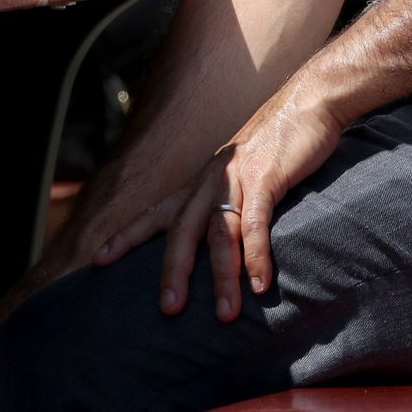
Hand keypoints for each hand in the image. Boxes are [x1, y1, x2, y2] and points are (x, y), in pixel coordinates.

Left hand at [94, 84, 342, 321]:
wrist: (311, 98)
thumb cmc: (281, 136)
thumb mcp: (245, 164)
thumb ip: (230, 193)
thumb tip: (224, 229)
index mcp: (205, 177)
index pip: (159, 209)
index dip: (129, 235)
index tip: (100, 259)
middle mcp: (214, 177)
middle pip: (182, 229)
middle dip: (173, 271)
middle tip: (168, 310)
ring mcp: (239, 176)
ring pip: (220, 233)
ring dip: (222, 276)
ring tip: (225, 313)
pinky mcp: (267, 177)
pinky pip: (256, 223)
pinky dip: (257, 255)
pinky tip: (260, 283)